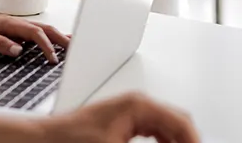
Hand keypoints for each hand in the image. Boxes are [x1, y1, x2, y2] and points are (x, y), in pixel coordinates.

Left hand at [0, 10, 69, 62]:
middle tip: (76, 50)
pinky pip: (36, 34)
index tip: (53, 59)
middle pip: (45, 29)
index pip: (35, 33)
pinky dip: (49, 37)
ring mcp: (17, 26)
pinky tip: (56, 42)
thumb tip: (18, 50)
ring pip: (43, 30)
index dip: (46, 46)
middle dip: (61, 39)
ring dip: (58, 37)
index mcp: (11, 23)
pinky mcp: (15, 31)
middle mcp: (17, 23)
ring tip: (74, 45)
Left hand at [48, 93, 199, 142]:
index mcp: (139, 105)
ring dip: (176, 142)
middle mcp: (137, 103)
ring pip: (168, 128)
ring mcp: (130, 110)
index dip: (194, 141)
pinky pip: (155, 131)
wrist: (46, 138)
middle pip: (178, 122)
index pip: (182, 122)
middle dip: (187, 140)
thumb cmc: (72, 139)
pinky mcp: (124, 121)